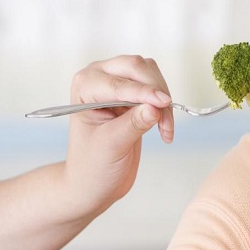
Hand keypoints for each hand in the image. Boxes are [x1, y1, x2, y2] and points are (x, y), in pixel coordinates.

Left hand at [65, 55, 173, 215]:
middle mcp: (100, 77)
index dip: (143, 92)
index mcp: (85, 86)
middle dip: (154, 91)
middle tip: (165, 120)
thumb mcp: (111, 146)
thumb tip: (155, 107)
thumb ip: (133, 124)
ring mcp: (118, 82)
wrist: (95, 181)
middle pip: (136, 67)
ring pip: (151, 73)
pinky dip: (165, 105)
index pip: (118, 82)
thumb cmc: (92, 165)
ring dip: (162, 99)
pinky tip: (164, 128)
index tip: (163, 103)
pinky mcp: (135, 91)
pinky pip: (158, 85)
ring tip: (164, 128)